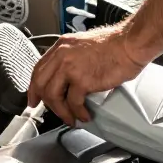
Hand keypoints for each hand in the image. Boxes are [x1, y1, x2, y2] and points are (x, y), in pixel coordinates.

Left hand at [26, 24, 149, 125]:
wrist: (129, 44)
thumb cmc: (114, 45)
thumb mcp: (83, 45)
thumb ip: (71, 58)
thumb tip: (67, 78)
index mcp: (62, 46)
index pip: (38, 68)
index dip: (34, 86)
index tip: (34, 97)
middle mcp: (62, 55)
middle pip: (41, 83)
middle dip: (41, 101)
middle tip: (43, 111)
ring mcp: (70, 68)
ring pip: (53, 96)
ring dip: (60, 111)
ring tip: (69, 118)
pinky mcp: (82, 80)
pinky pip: (73, 102)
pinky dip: (77, 112)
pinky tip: (84, 115)